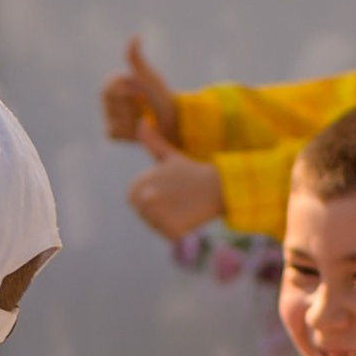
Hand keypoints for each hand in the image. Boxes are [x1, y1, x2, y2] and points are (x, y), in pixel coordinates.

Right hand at [101, 35, 178, 146]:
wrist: (171, 119)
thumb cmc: (158, 95)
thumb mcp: (148, 76)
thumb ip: (136, 59)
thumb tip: (136, 37)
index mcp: (111, 83)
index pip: (110, 88)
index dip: (129, 91)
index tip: (141, 91)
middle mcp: (106, 100)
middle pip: (113, 106)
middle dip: (133, 106)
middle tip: (144, 105)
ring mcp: (108, 117)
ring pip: (116, 120)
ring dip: (134, 120)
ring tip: (144, 117)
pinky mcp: (112, 133)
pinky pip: (115, 132)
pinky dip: (129, 132)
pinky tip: (139, 128)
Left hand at [126, 117, 223, 242]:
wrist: (218, 185)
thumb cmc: (192, 171)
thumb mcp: (169, 156)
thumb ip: (152, 142)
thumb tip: (142, 120)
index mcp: (137, 185)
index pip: (137, 203)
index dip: (153, 199)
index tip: (169, 190)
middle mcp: (144, 199)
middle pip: (146, 217)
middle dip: (160, 212)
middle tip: (179, 200)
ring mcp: (156, 214)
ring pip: (157, 227)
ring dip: (170, 221)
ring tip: (184, 206)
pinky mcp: (170, 228)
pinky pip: (170, 235)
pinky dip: (180, 231)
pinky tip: (189, 217)